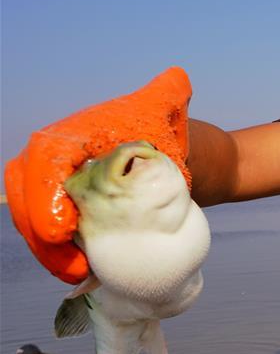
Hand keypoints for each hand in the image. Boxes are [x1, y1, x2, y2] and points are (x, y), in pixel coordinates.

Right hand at [3, 68, 191, 283]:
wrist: (178, 153)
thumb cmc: (168, 131)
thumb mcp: (168, 111)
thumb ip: (169, 96)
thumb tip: (177, 80)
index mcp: (73, 132)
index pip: (46, 159)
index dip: (44, 193)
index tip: (60, 228)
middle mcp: (55, 156)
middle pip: (27, 192)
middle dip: (38, 229)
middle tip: (70, 263)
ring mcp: (56, 183)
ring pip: (33, 216)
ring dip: (47, 249)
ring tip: (78, 273)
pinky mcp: (66, 206)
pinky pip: (48, 230)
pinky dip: (59, 252)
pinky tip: (82, 272)